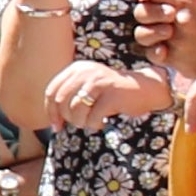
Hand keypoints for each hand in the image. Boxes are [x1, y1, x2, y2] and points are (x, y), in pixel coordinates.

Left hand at [34, 58, 176, 132]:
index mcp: (76, 69)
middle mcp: (86, 72)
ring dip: (82, 123)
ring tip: (92, 122)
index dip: (51, 112)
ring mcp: (99, 81)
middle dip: (68, 118)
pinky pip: (92, 117)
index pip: (52, 91)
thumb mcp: (87, 90)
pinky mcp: (111, 94)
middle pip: (61, 102)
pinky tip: (102, 123)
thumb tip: (52, 123)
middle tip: (80, 124)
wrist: (144, 89)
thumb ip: (70, 98)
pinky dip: (95, 124)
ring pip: (75, 110)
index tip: (56, 126)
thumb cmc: (111, 94)